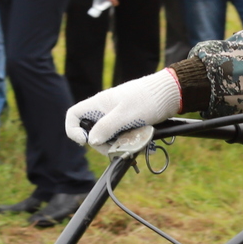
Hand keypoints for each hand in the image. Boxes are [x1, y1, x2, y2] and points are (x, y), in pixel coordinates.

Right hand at [65, 68, 182, 155]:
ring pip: (107, 136)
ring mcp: (116, 117)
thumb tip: (91, 141)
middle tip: (114, 149)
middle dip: (100, 144)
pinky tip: (136, 144)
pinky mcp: (128, 123)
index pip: (74, 115)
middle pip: (91, 131)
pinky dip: (126, 142)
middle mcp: (105, 110)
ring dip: (115, 145)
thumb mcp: (125, 114)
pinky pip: (120, 136)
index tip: (84, 141)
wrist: (169, 94)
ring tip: (130, 147)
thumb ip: (107, 127)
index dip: (73, 129)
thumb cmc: (147, 99)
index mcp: (99, 104)